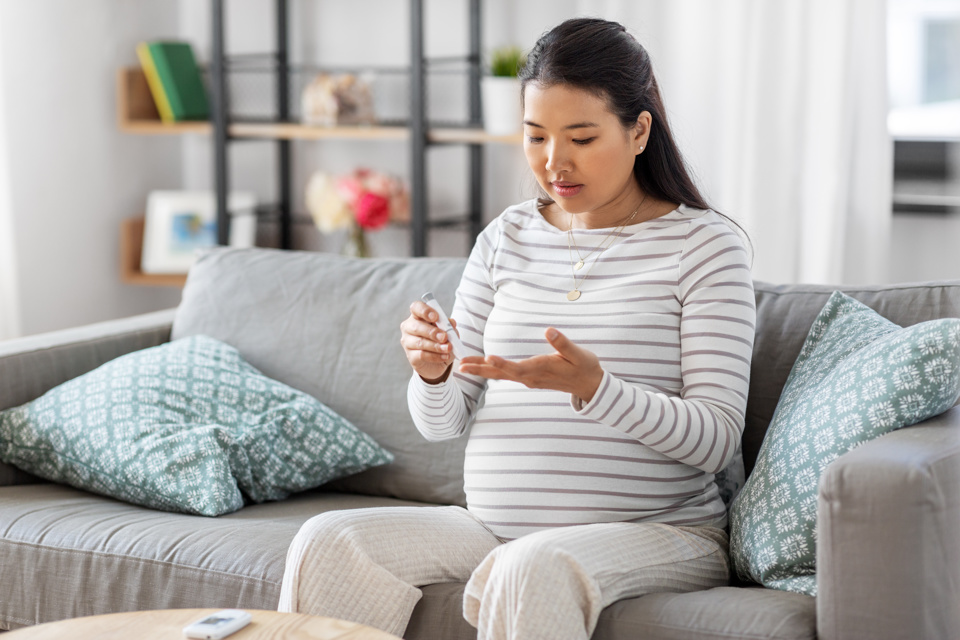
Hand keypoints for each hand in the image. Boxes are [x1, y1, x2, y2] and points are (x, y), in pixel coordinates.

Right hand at [400, 300, 459, 383]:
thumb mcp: (448, 331)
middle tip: (444, 337)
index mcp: (417, 316)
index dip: (425, 311)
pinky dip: (435, 356)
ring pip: (420, 342)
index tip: (436, 317)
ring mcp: (407, 342)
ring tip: (448, 348)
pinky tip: (445, 356)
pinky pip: (422, 355)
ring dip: (436, 346)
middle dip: (432, 332)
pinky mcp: (411, 356)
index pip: (416, 307)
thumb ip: (449, 326)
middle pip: (416, 327)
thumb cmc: (440, 340)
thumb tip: (451, 323)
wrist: (438, 361)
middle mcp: (409, 327)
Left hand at [458, 328, 603, 403]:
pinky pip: (506, 375)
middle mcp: (532, 377)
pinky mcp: (530, 378)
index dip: (503, 364)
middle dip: (481, 369)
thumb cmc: (585, 367)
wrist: (590, 385)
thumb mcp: (578, 354)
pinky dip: (492, 370)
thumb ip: (563, 344)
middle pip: (502, 375)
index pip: (517, 368)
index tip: (488, 357)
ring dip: (482, 370)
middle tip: (461, 366)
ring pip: (502, 376)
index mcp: (542, 369)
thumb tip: (549, 331)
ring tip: (464, 366)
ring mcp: (529, 379)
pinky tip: (482, 366)